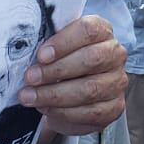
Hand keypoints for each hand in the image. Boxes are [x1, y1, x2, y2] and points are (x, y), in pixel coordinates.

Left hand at [20, 15, 127, 135]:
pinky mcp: (114, 107)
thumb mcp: (54, 47)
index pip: (88, 30)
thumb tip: (25, 51)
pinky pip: (91, 112)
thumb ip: (46, 46)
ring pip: (90, 89)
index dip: (64, 42)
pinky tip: (46, 108)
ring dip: (55, 95)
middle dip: (56, 71)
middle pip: (91, 59)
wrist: (69, 90)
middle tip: (30, 78)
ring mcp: (117, 82)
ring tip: (30, 97)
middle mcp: (115, 54)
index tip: (41, 55)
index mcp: (102, 31)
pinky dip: (64, 112)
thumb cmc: (61, 62)